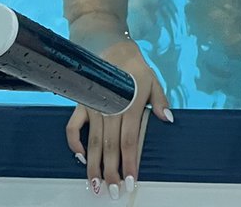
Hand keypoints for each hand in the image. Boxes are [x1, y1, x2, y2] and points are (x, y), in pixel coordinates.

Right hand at [65, 53, 172, 197]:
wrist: (111, 48)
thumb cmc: (135, 66)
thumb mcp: (153, 80)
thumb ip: (159, 101)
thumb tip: (167, 118)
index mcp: (129, 106)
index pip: (129, 142)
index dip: (130, 163)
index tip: (130, 181)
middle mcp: (110, 111)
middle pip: (109, 148)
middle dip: (111, 173)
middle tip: (112, 193)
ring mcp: (94, 109)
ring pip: (91, 144)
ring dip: (93, 167)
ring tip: (95, 186)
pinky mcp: (81, 105)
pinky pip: (73, 128)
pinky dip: (74, 143)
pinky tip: (79, 158)